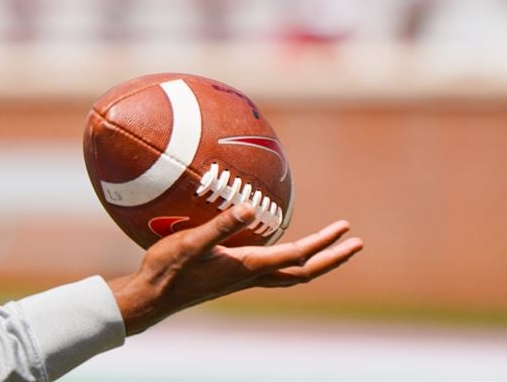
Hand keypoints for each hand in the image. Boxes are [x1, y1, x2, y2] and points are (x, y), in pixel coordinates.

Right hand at [106, 203, 363, 334]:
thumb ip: (220, 227)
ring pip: (289, 273)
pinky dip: (288, 258)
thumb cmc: (169, 269)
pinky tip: (280, 247)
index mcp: (248, 267)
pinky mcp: (231, 276)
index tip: (347, 230)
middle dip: (331, 257)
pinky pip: (272, 269)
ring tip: (329, 248)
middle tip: (355, 243)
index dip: (325, 243)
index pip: (297, 255)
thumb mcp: (192, 243)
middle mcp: (251, 276)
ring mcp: (242, 279)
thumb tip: (249, 208)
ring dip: (314, 260)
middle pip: (303, 270)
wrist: (151, 297)